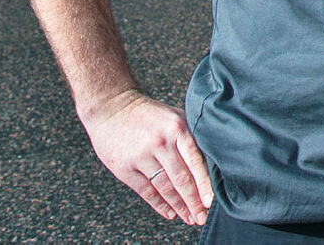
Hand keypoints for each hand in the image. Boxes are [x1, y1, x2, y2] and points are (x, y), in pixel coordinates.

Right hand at [79, 90, 212, 225]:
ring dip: (179, 206)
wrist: (111, 106)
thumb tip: (211, 164)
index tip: (211, 202)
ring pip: (165, 188)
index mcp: (177, 128)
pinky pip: (146, 191)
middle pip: (181, 179)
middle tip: (202, 217)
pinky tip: (170, 213)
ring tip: (189, 218)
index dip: (204, 184)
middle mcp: (160, 142)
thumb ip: (190, 137)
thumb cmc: (149, 114)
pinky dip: (160, 204)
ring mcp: (141, 156)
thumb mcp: (173, 117)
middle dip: (194, 201)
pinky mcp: (125, 168)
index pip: (195, 161)